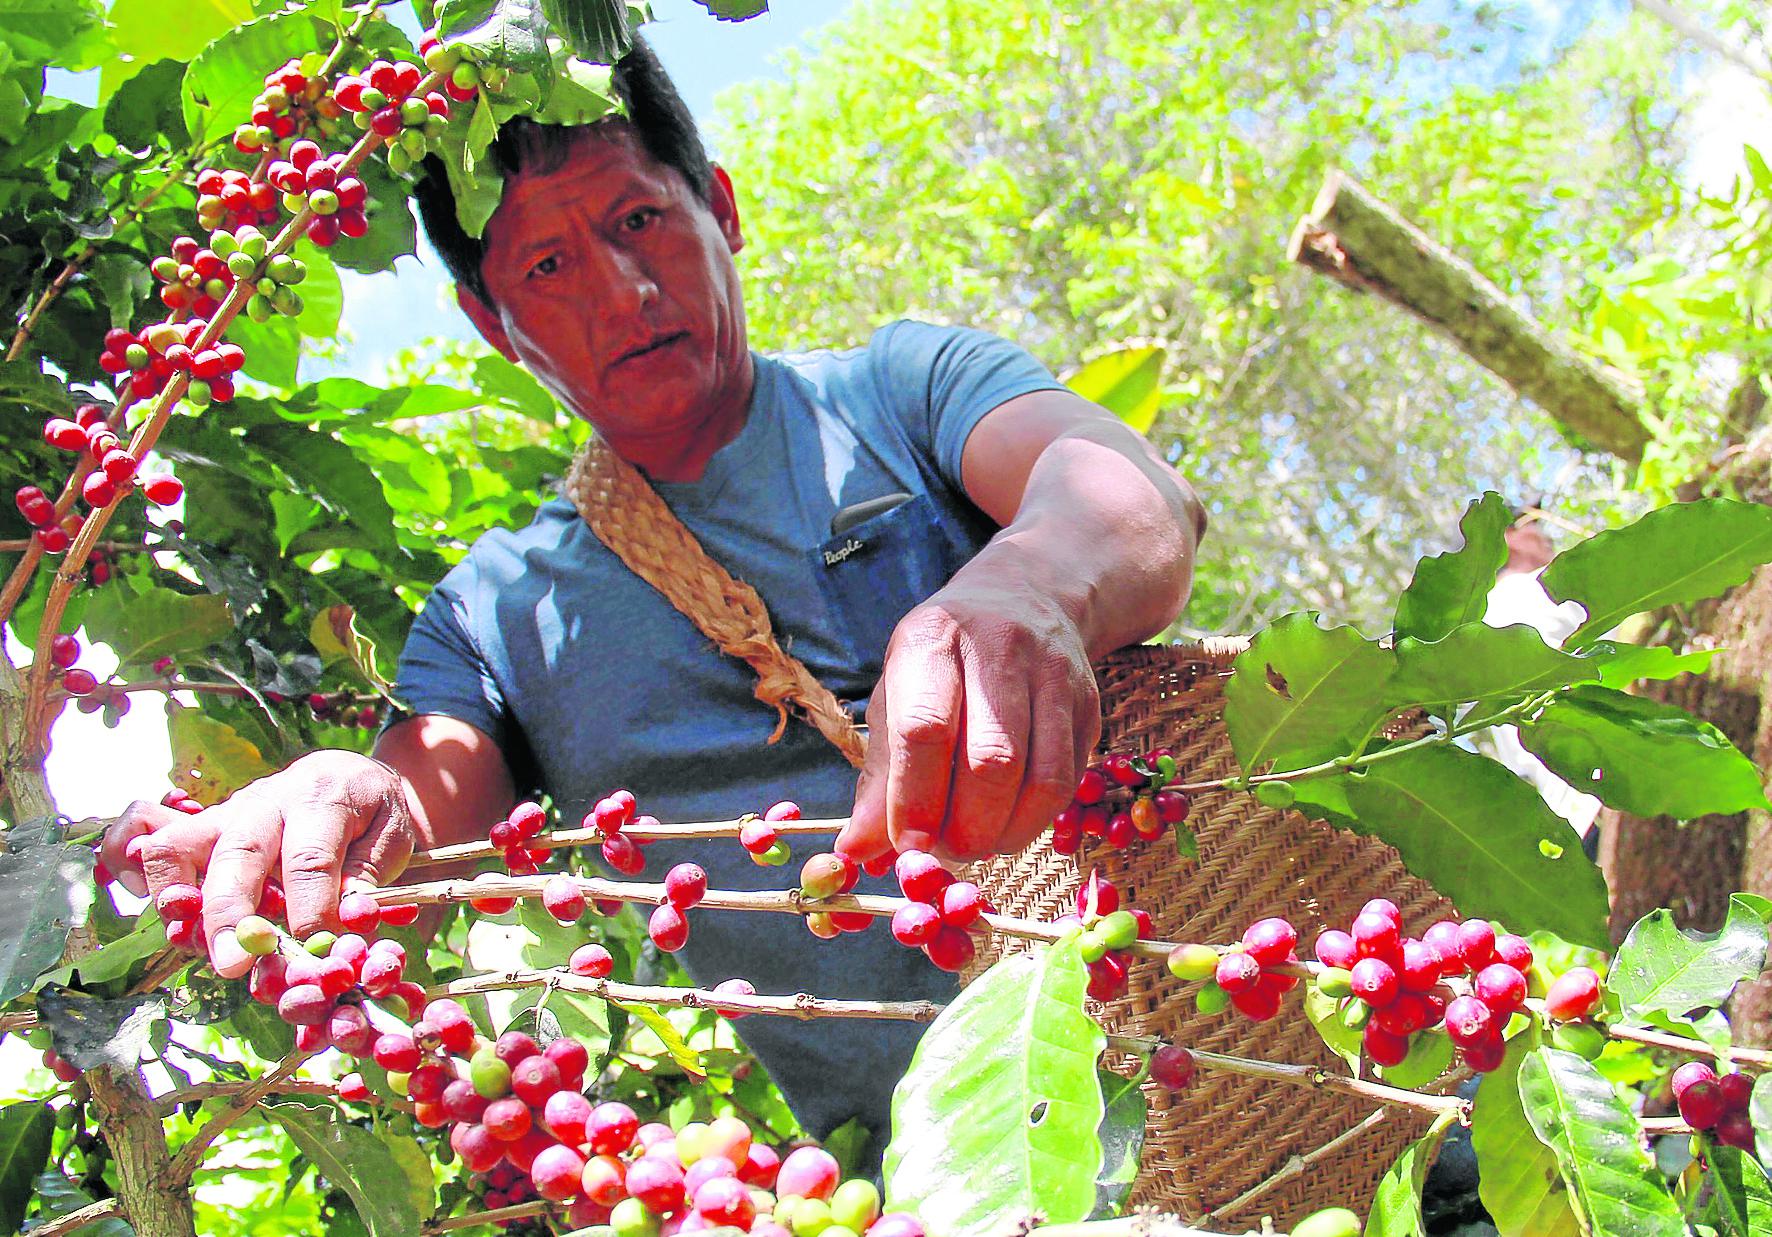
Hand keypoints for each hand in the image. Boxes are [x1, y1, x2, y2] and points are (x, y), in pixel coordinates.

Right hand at [100, 750, 415, 977]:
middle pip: (238, 855)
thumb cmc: (370, 814)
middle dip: (232, 914)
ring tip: (191, 946)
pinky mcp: (202, 829)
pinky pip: (160, 848)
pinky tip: (173, 919)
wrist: (345, 776)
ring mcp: (226, 813)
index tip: (315, 948)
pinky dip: (153, 882)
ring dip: (183, 902)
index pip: (309, 859)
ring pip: (183, 847)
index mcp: (321, 799)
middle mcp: (265, 802)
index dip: (309, 908)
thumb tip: (350, 920)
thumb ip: (370, 877)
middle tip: (233, 965)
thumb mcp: (393, 836)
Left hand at [837, 574, 1099, 864]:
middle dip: (966, 827)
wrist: (1024, 600)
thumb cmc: (943, 664)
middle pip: (992, 760)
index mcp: (932, 641)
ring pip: (1041, 778)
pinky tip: (1008, 823)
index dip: (916, 797)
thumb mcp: (896, 697)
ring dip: (1005, 832)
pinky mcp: (1088, 702)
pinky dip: (1036, 819)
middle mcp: (999, 648)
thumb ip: (879, 777)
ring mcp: (1053, 673)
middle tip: (944, 850)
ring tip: (976, 843)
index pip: (925, 728)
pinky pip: (1068, 780)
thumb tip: (856, 852)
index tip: (907, 843)